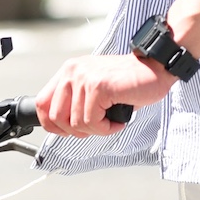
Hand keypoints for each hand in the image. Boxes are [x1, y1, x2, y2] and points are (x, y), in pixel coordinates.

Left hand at [34, 52, 172, 137]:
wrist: (156, 68)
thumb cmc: (131, 81)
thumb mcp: (96, 87)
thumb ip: (77, 100)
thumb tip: (65, 125)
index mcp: (69, 71)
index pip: (42, 103)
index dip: (51, 124)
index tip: (68, 130)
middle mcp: (73, 71)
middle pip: (55, 117)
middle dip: (77, 130)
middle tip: (97, 126)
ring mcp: (84, 78)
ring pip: (76, 123)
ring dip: (97, 129)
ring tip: (112, 120)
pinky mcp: (98, 86)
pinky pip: (92, 122)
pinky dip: (107, 128)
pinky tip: (118, 119)